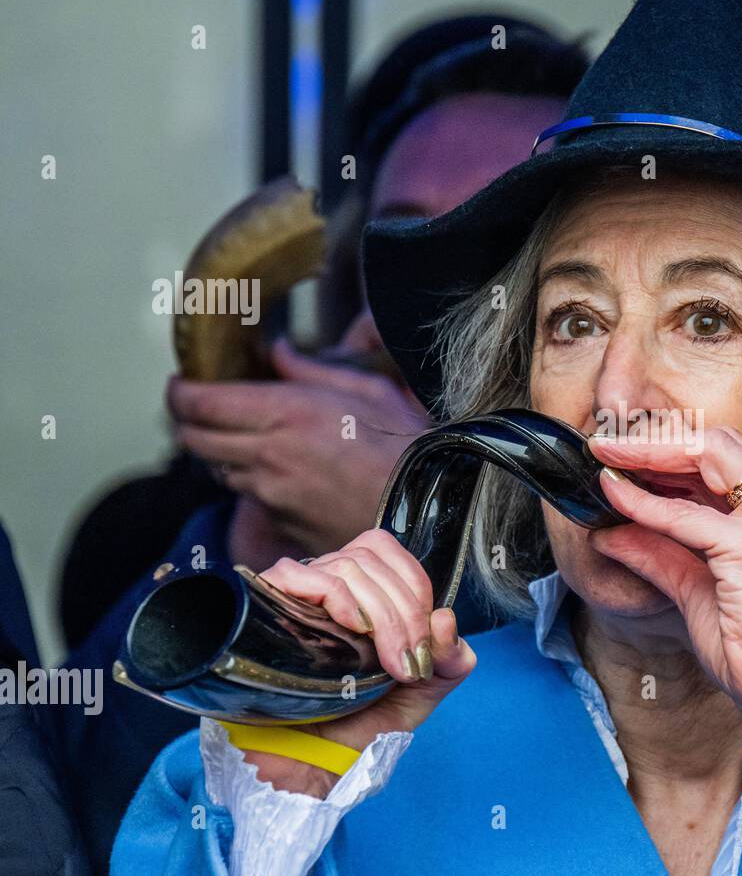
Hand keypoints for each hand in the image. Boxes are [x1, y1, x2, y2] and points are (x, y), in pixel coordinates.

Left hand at [169, 338, 429, 563]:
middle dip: (188, 422)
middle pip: (194, 440)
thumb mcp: (368, 392)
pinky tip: (276, 473)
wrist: (427, 509)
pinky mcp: (281, 523)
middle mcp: (267, 455)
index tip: (181, 384)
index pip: (200, 404)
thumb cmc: (406, 446)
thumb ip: (312, 371)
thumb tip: (278, 352)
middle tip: (198, 409)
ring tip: (239, 439)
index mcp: (285, 414)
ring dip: (219, 453)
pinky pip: (250, 498)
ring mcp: (271, 494)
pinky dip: (251, 482)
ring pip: (218, 470)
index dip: (179, 393)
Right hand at [235, 529, 475, 795]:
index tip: (425, 638)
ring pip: (344, 567)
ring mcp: (292, 595)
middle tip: (410, 661)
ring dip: (382, 613)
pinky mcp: (262, 607)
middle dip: (404, 610)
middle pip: (370, 559)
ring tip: (388, 661)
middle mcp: (323, 586)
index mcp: (358, 592)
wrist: (309, 766)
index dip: (414, 585)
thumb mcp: (419, 692)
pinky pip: (297, 574)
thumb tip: (446, 619)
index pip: (385, 550)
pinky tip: (353, 627)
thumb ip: (449, 659)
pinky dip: (336, 596)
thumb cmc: (357, 725)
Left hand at [586, 426, 741, 796]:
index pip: (729, 458)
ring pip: (708, 457)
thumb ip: (660, 556)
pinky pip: (687, 515)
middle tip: (609, 447)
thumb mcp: (699, 593)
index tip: (629, 457)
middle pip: (720, 442)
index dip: (674, 449)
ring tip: (608, 459)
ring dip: (649, 454)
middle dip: (659, 438)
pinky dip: (646, 504)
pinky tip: (616, 499)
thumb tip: (612, 533)